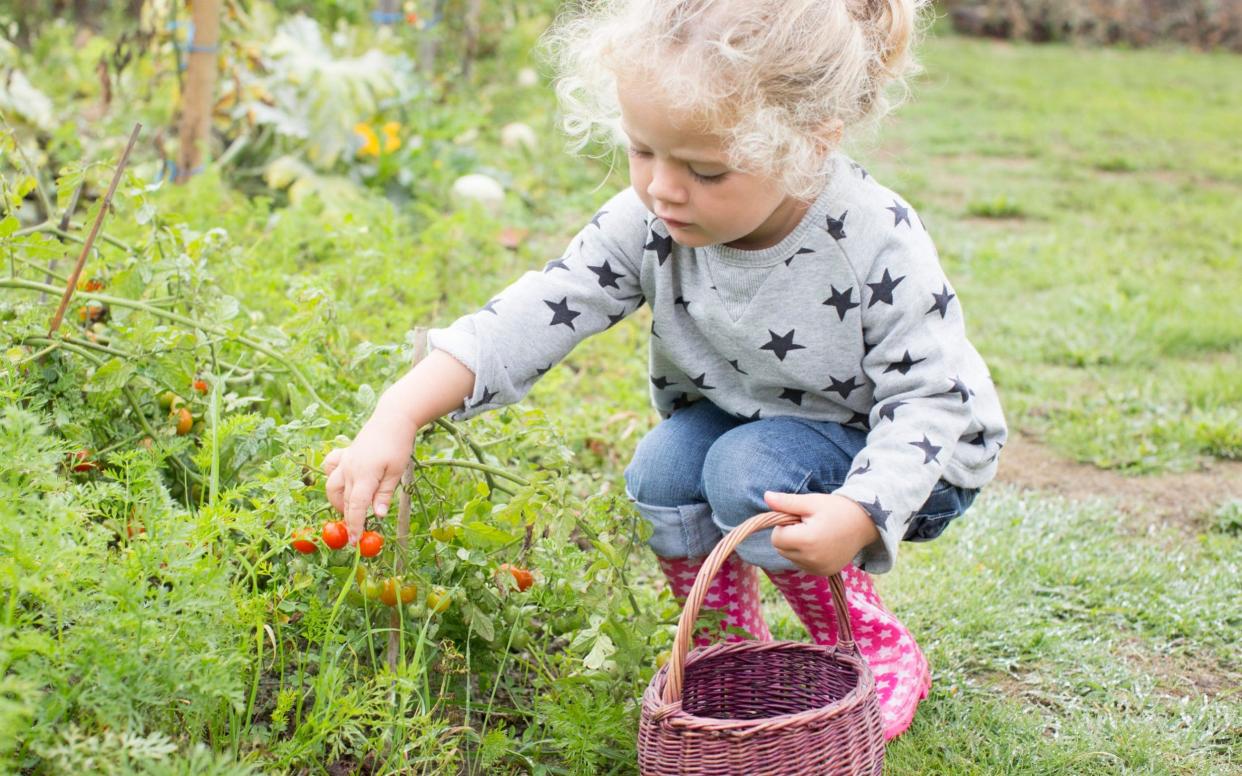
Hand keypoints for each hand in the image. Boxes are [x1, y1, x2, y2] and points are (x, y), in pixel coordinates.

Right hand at [323, 409, 417, 543]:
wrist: (392, 419)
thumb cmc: (398, 445)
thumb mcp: (396, 472)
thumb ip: (384, 494)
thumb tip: (378, 516)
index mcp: (364, 476)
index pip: (356, 506)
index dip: (355, 525)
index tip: (354, 541)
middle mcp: (349, 469)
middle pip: (344, 500)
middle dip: (348, 517)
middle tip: (356, 530)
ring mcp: (344, 461)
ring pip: (332, 486)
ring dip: (338, 501)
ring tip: (350, 509)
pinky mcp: (344, 454)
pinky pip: (330, 467)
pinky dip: (332, 476)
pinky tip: (342, 482)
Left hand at [763, 491, 880, 576]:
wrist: (865, 523)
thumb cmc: (836, 509)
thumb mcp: (811, 502)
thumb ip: (787, 502)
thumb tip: (766, 497)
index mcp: (807, 541)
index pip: (776, 537)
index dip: (783, 525)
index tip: (799, 517)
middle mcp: (811, 559)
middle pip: (781, 549)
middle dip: (788, 535)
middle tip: (807, 524)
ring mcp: (818, 568)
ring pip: (790, 557)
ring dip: (796, 546)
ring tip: (815, 533)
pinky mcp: (824, 572)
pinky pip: (802, 564)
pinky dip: (805, 555)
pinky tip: (820, 544)